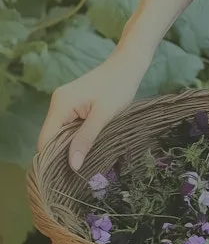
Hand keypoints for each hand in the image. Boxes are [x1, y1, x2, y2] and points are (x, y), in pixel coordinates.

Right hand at [36, 50, 147, 171]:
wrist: (128, 64)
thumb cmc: (118, 88)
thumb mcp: (104, 116)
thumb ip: (86, 139)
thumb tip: (72, 166)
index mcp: (60, 105)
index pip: (45, 140)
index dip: (51, 160)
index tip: (62, 179)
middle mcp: (57, 103)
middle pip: (51, 137)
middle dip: (61, 155)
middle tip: (76, 175)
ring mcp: (64, 102)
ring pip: (60, 133)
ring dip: (70, 146)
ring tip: (83, 164)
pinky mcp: (73, 103)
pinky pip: (68, 125)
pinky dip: (75, 137)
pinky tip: (86, 147)